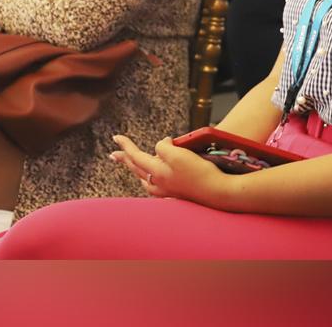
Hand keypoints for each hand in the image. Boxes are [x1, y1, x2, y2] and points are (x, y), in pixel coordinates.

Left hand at [109, 134, 225, 203]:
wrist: (217, 192)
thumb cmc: (199, 173)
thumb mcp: (179, 154)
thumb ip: (163, 147)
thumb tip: (161, 145)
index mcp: (157, 172)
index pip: (136, 156)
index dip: (126, 145)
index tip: (116, 136)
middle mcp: (158, 184)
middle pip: (137, 169)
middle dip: (126, 159)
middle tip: (114, 154)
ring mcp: (166, 192)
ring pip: (146, 179)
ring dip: (137, 170)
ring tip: (133, 165)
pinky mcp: (176, 195)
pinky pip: (156, 185)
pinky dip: (150, 178)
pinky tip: (154, 179)